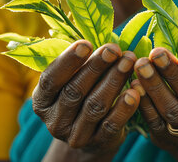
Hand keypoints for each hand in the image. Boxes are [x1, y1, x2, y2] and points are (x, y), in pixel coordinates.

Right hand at [32, 40, 139, 157]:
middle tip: (114, 49)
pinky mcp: (97, 144)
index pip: (50, 80)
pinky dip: (124, 107)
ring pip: (94, 106)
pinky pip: (111, 125)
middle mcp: (54, 120)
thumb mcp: (71, 80)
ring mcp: (75, 135)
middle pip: (74, 91)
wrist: (91, 137)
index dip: (68, 61)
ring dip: (114, 81)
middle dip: (96, 67)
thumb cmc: (82, 94)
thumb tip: (96, 33)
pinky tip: (136, 91)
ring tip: (129, 61)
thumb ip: (77, 63)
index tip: (86, 43)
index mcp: (41, 100)